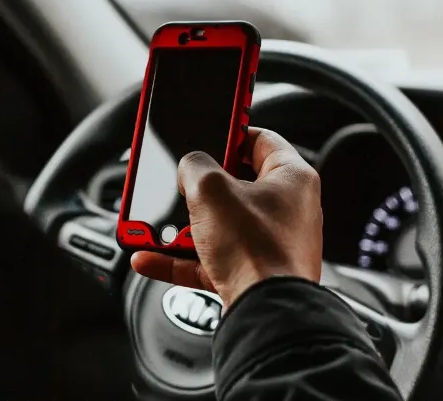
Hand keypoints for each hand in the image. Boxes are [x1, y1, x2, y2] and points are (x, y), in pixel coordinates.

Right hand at [131, 127, 322, 309]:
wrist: (265, 314)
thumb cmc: (258, 252)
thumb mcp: (210, 190)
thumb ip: (194, 166)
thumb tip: (189, 168)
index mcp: (292, 178)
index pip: (259, 138)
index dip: (229, 132)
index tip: (207, 129)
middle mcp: (286, 209)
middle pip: (232, 184)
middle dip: (195, 187)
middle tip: (176, 182)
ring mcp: (269, 243)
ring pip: (217, 224)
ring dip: (181, 226)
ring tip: (154, 223)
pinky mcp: (251, 272)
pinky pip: (208, 258)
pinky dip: (179, 258)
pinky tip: (150, 256)